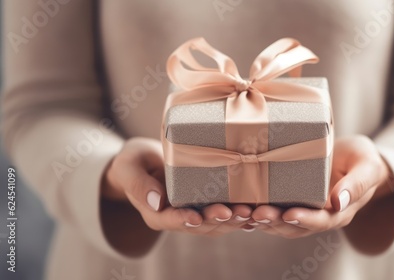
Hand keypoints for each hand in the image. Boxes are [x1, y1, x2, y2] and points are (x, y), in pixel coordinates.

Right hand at [101, 137, 252, 236]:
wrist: (144, 162)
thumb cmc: (133, 162)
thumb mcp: (128, 168)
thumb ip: (138, 185)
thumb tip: (157, 202)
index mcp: (156, 214)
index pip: (171, 220)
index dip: (184, 220)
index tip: (197, 216)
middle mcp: (177, 218)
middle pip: (199, 225)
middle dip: (219, 220)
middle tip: (237, 212)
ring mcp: (193, 213)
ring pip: (215, 223)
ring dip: (234, 220)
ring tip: (251, 211)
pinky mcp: (205, 205)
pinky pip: (224, 213)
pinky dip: (239, 214)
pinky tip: (256, 210)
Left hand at [248, 135, 393, 238]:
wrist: (355, 159)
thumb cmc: (363, 160)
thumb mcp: (367, 167)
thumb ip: (357, 184)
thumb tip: (339, 201)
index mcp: (340, 211)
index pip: (322, 220)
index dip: (305, 219)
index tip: (289, 214)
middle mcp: (320, 215)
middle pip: (296, 226)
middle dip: (276, 221)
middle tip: (257, 213)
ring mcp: (305, 209)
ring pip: (282, 222)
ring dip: (264, 219)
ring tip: (245, 212)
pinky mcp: (292, 200)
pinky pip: (275, 210)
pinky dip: (259, 211)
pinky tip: (242, 207)